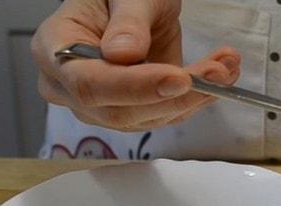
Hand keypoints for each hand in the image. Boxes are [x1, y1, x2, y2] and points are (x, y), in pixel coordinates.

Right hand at [31, 0, 240, 130]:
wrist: (130, 2)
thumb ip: (126, 21)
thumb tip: (123, 54)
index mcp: (54, 51)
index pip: (88, 84)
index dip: (134, 88)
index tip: (177, 79)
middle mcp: (71, 87)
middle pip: (120, 111)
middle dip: (175, 97)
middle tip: (216, 74)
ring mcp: (101, 105)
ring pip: (149, 118)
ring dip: (196, 97)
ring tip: (226, 67)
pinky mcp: (132, 111)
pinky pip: (165, 115)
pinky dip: (199, 98)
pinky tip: (221, 74)